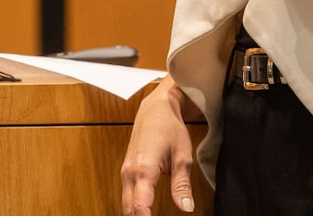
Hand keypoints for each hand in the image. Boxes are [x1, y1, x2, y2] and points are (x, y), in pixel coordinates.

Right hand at [121, 76, 195, 214]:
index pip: (140, 208)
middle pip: (129, 210)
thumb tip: (186, 208)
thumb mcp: (182, 156)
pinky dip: (134, 207)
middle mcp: (130, 172)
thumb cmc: (170, 127)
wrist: (156, 107)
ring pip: (126, 205)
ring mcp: (125, 171)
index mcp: (144, 169)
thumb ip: (182, 185)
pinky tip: (146, 213)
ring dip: (136, 215)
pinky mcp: (126, 170)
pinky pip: (126, 195)